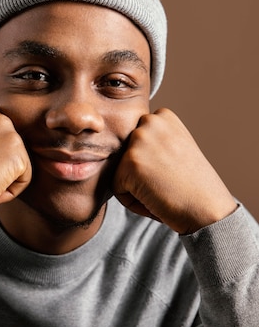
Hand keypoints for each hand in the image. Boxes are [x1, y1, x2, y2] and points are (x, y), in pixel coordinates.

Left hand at [113, 108, 236, 233]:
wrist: (208, 209)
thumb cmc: (194, 186)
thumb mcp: (177, 148)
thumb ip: (155, 141)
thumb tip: (126, 146)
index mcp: (163, 116)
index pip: (134, 143)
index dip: (150, 163)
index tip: (171, 171)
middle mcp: (150, 122)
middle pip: (125, 156)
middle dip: (140, 174)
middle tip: (167, 183)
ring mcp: (139, 141)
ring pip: (120, 172)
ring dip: (136, 187)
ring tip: (162, 190)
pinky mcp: (129, 163)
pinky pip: (118, 189)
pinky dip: (132, 201)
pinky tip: (156, 200)